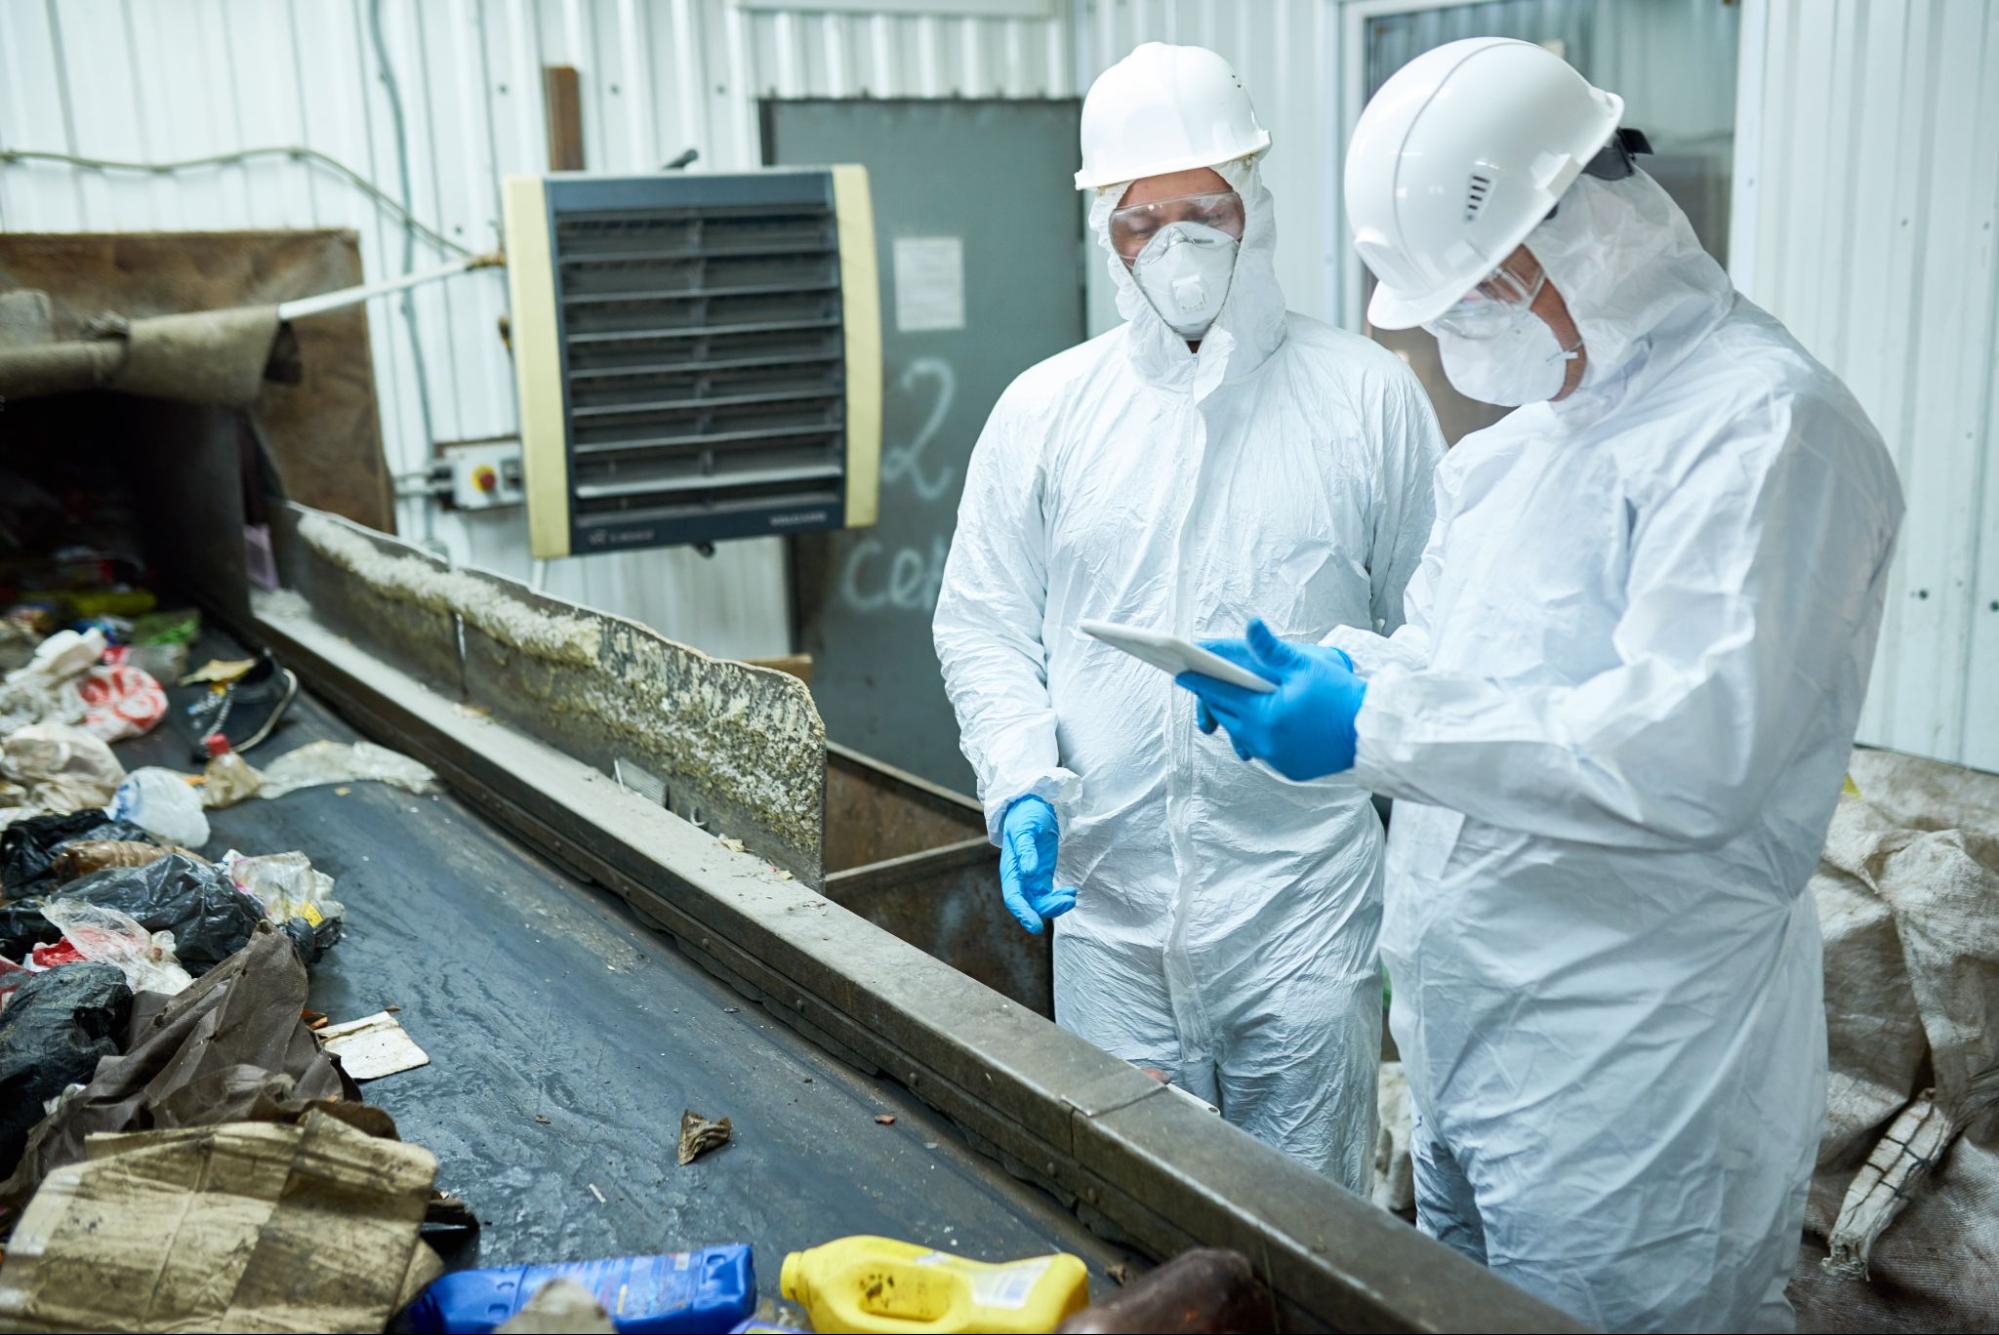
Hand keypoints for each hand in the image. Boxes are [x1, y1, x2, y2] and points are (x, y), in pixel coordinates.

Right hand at [999, 795, 1077, 933]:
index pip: (1014, 897)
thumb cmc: (1025, 815)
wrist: (1032, 805)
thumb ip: (1027, 850)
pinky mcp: (1041, 876)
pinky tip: (1072, 892)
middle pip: (1029, 904)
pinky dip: (1059, 898)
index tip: (1036, 927)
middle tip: (1068, 902)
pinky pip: (1048, 895)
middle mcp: (1019, 878)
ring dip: (1055, 904)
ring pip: (1040, 902)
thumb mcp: (1026, 829)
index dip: (1023, 914)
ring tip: (1072, 895)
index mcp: (1010, 869)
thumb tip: (1029, 871)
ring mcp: (1030, 878)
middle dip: (1046, 909)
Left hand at [1176, 619, 1366, 779]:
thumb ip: (1272, 650)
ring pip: (1244, 736)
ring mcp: (1277, 758)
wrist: (1372, 732)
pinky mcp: (1290, 769)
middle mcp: (1266, 741)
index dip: (1200, 682)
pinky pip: (1263, 750)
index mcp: (1266, 715)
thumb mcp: (1305, 667)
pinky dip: (1258, 735)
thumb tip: (1250, 625)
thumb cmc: (1340, 695)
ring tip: (1230, 704)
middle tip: (1206, 686)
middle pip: (1229, 717)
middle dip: (1215, 701)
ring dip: (1236, 719)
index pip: (1222, 695)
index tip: (1182, 674)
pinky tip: (1259, 722)